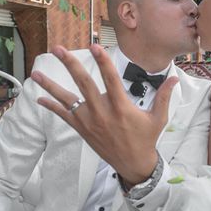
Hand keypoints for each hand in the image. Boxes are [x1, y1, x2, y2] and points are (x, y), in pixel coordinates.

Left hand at [32, 44, 177, 185]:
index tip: (95, 46)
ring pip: (67, 99)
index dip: (103, 62)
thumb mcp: (158, 118)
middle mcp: (103, 112)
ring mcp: (90, 121)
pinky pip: (64, 116)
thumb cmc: (146, 139)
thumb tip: (173, 78)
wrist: (133, 164)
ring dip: (51, 85)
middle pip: (83, 84)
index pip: (111, 79)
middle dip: (70, 64)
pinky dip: (51, 107)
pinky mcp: (83, 130)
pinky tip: (39, 98)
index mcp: (121, 107)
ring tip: (36, 73)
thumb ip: (164, 96)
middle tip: (59, 49)